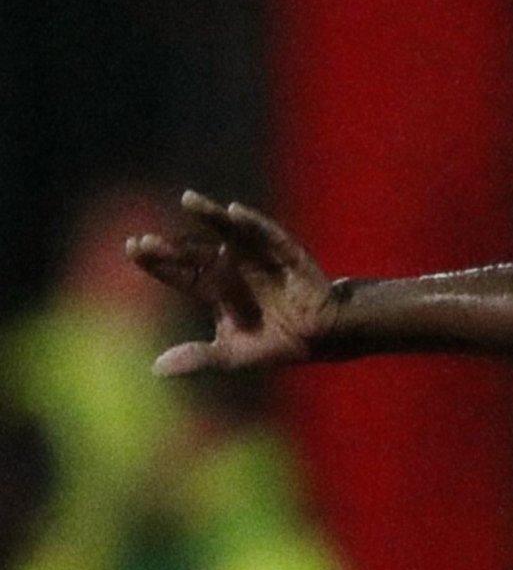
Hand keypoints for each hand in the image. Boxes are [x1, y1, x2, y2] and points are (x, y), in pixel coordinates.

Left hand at [125, 191, 336, 375]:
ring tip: (189, 200)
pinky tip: (234, 212)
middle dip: (172, 247)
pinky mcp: (286, 253)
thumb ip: (198, 358)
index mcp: (214, 287)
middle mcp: (232, 265)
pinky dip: (253, 223)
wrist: (322, 338)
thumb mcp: (231, 355)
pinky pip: (268, 234)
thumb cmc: (274, 343)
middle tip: (146, 242)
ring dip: (209, 215)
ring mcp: (258, 256)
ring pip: (229, 231)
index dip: (157, 261)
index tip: (133, 247)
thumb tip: (155, 370)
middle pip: (196, 250)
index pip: (180, 271)